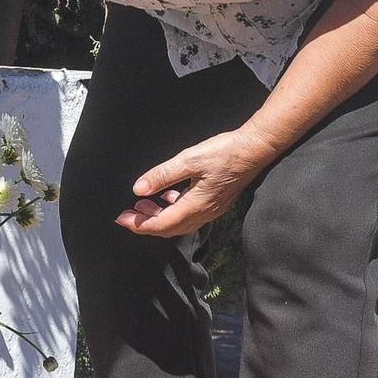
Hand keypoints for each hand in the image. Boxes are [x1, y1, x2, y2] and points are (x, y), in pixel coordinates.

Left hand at [116, 127, 278, 238]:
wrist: (255, 149)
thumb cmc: (225, 153)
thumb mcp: (189, 160)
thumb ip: (163, 175)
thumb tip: (139, 189)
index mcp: (195, 206)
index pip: (161, 224)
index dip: (139, 225)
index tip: (122, 219)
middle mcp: (204, 213)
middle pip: (169, 229)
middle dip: (146, 224)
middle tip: (128, 215)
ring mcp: (211, 209)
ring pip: (179, 223)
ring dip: (159, 217)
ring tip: (143, 205)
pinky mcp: (215, 201)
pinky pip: (189, 214)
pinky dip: (173, 209)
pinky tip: (168, 196)